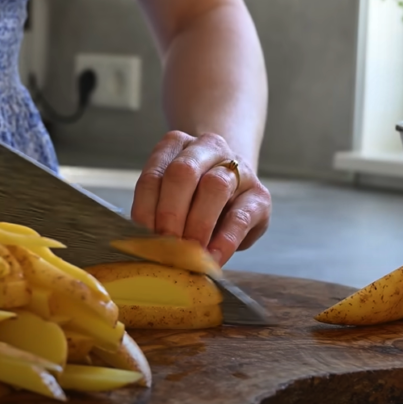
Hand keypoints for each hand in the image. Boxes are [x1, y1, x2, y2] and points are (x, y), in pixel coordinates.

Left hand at [131, 131, 271, 265]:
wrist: (233, 191)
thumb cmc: (194, 198)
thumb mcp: (170, 198)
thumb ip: (157, 213)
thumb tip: (147, 246)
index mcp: (176, 145)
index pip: (154, 174)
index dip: (145, 208)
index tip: (143, 237)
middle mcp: (207, 148)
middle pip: (184, 172)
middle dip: (170, 212)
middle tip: (165, 243)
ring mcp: (238, 168)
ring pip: (215, 187)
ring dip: (198, 224)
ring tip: (189, 252)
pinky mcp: (259, 196)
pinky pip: (241, 217)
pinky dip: (224, 241)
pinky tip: (212, 258)